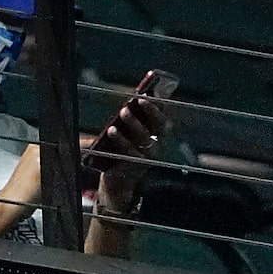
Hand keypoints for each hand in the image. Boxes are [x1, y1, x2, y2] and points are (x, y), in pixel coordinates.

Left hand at [87, 91, 169, 210]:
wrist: (116, 180)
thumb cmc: (119, 152)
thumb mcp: (124, 135)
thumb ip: (127, 123)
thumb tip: (127, 104)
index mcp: (154, 136)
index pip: (161, 118)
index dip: (159, 107)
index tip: (152, 93)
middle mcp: (156, 145)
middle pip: (159, 126)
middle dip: (151, 111)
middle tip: (138, 99)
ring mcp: (147, 156)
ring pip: (144, 136)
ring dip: (133, 122)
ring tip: (122, 111)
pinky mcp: (137, 165)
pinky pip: (130, 150)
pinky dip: (121, 139)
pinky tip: (111, 130)